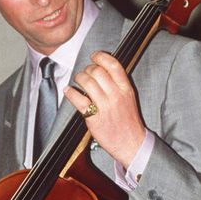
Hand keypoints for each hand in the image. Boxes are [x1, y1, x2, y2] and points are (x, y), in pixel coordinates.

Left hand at [64, 51, 145, 168]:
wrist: (131, 144)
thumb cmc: (128, 122)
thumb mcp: (129, 98)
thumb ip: (119, 84)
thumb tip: (103, 70)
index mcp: (126, 89)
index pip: (113, 65)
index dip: (101, 57)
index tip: (94, 56)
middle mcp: (116, 95)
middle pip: (97, 71)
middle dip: (87, 69)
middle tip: (85, 73)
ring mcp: (105, 107)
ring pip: (87, 82)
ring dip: (79, 78)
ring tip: (77, 80)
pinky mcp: (94, 118)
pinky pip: (79, 100)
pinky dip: (70, 93)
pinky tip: (68, 91)